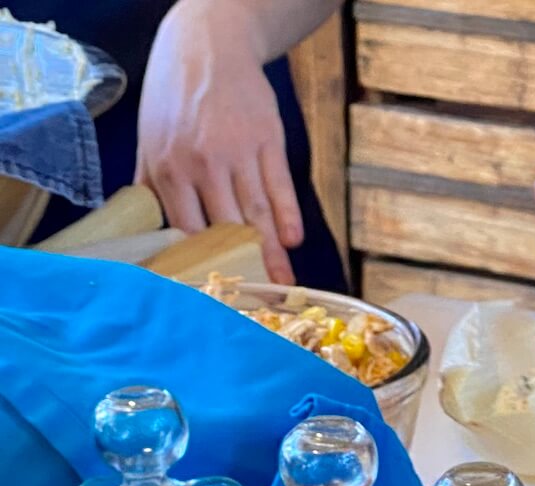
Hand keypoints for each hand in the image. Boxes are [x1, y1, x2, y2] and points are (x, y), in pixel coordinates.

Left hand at [136, 2, 301, 283]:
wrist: (208, 46)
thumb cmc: (175, 95)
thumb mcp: (150, 136)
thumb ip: (150, 183)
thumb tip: (147, 229)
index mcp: (168, 167)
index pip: (187, 228)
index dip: (202, 261)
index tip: (214, 287)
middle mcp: (203, 163)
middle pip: (227, 227)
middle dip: (243, 266)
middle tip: (257, 297)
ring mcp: (238, 151)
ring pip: (257, 212)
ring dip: (273, 252)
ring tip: (284, 282)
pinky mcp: (268, 140)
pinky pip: (280, 186)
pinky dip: (289, 215)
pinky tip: (294, 241)